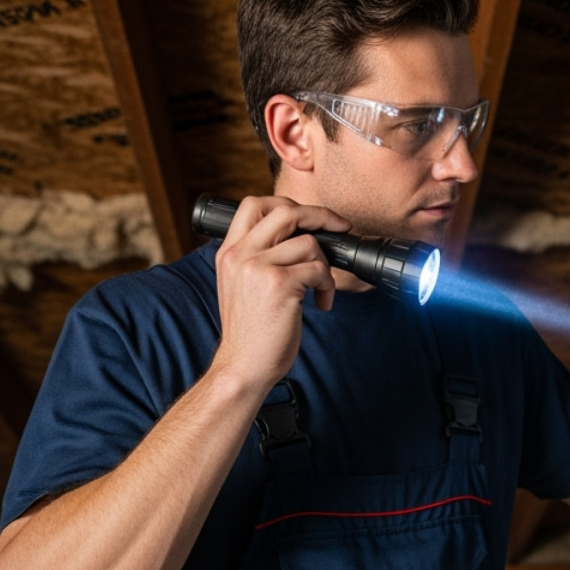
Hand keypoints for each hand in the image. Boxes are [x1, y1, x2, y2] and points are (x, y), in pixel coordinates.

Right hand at [208, 195, 349, 390]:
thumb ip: (260, 257)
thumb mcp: (243, 285)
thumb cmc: (251, 331)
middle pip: (286, 211)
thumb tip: (300, 236)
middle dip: (321, 216)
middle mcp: (239, 254)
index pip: (255, 204)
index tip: (313, 217)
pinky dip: (327, 286)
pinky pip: (318, 269)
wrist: (243, 366)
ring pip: (309, 243)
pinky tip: (320, 303)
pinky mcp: (279, 284)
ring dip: (325, 267)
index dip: (289, 204)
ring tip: (320, 290)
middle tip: (341, 228)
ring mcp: (257, 267)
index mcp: (229, 252)